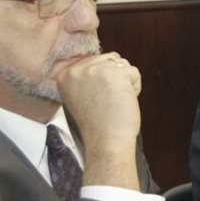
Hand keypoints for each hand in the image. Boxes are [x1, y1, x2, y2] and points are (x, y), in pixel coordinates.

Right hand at [57, 52, 142, 188]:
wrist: (105, 141)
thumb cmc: (97, 123)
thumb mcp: (79, 95)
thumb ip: (84, 77)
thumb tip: (101, 60)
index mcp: (64, 75)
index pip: (93, 60)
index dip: (102, 80)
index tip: (96, 98)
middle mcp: (76, 69)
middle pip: (109, 59)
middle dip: (115, 79)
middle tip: (106, 101)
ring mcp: (95, 70)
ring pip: (122, 64)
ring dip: (125, 82)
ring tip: (114, 101)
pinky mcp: (115, 74)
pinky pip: (134, 72)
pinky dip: (135, 87)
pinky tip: (123, 101)